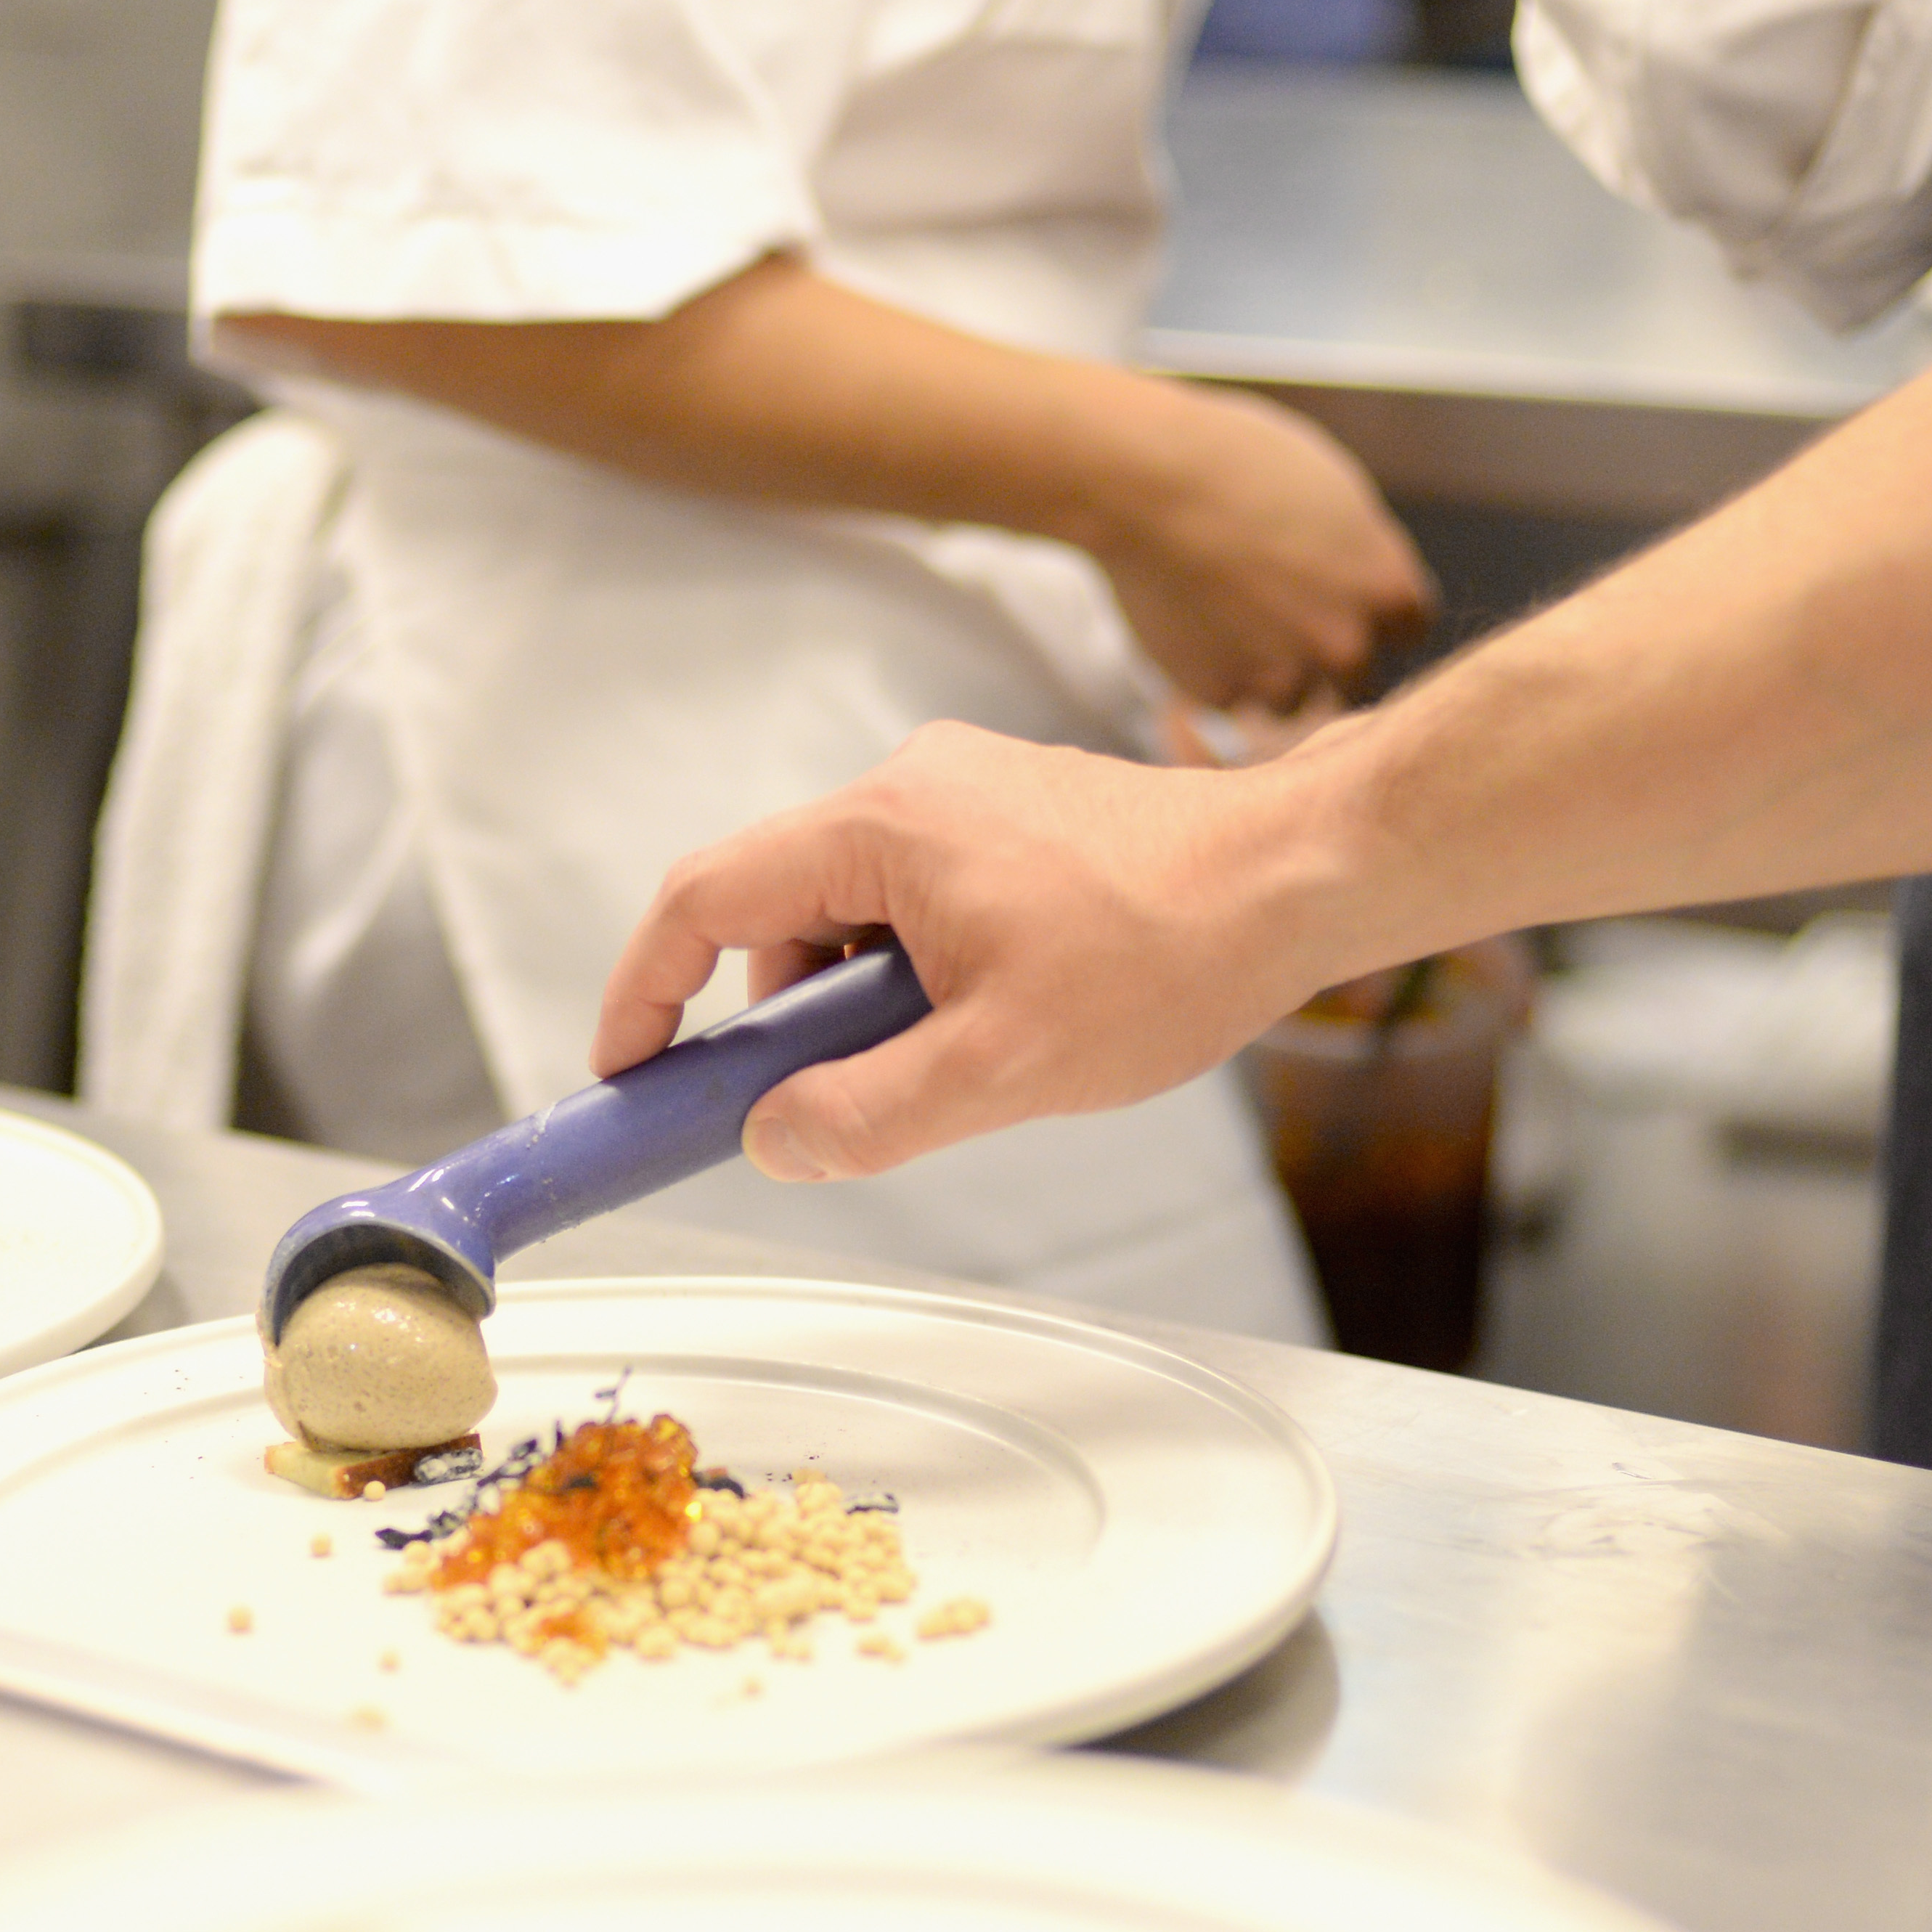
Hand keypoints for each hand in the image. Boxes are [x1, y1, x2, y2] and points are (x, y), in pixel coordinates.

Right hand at [590, 721, 1367, 1182]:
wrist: (1305, 876)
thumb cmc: (1170, 950)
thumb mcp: (1002, 1069)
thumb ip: (868, 1115)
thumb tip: (773, 1142)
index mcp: (881, 828)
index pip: (703, 899)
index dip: (643, 990)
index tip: (626, 1071)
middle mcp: (908, 789)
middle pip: (773, 907)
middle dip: (772, 1017)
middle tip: (800, 1108)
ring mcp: (961, 795)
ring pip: (846, 911)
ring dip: (854, 1001)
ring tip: (936, 1068)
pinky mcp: (1006, 816)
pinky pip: (910, 898)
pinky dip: (910, 972)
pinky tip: (983, 1025)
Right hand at [1091, 386, 1431, 712]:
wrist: (1149, 485)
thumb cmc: (1239, 465)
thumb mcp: (1335, 494)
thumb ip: (1359, 554)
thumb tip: (1358, 585)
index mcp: (1386, 587)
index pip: (1408, 630)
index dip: (1375, 617)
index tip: (1342, 603)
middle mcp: (1346, 644)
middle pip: (1356, 679)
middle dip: (1325, 656)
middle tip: (1280, 620)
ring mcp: (1283, 677)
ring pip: (1290, 700)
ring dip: (1268, 675)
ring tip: (1227, 620)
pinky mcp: (1220, 694)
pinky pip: (1226, 697)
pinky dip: (1212, 672)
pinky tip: (1189, 622)